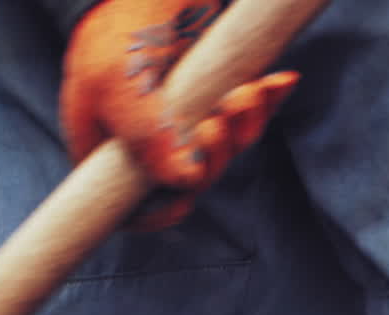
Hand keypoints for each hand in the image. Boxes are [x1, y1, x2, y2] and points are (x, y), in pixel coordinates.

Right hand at [59, 0, 298, 229]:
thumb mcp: (117, 83)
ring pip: (225, 150)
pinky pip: (249, 114)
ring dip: (242, 127)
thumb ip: (145, 140)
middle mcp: (147, 135)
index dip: (157, 213)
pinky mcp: (218, 92)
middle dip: (212, 158)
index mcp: (107, 142)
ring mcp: (184, 116)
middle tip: (216, 124)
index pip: (127, 203)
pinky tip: (281, 81)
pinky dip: (266, 99)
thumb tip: (186, 183)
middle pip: (187, 180)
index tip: (184, 202)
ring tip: (244, 93)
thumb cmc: (124, 27)